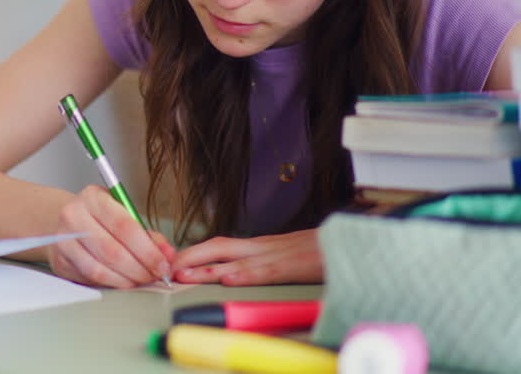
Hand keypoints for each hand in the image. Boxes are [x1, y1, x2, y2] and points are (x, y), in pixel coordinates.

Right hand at [48, 185, 175, 287]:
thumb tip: (168, 254)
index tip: (163, 263)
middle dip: (139, 268)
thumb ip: (146, 234)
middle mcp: (74, 216)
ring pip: (99, 268)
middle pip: (112, 250)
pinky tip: (124, 282)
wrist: (63, 222)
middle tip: (155, 275)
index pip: (124, 226)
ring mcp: (63, 240)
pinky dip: (111, 283)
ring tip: (141, 280)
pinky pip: (89, 278)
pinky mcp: (60, 261)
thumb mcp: (122, 214)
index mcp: (93, 197)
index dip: (147, 250)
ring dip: (126, 279)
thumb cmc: (98, 219)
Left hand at [171, 229, 322, 285]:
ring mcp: (277, 255)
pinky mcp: (294, 266)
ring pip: (235, 259)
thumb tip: (239, 272)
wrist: (354, 242)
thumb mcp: (289, 255)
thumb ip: (266, 262)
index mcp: (262, 245)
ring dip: (206, 267)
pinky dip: (245, 274)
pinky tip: (229, 278)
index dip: (195, 252)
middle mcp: (264, 246)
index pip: (221, 245)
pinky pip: (265, 270)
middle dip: (190, 256)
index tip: (173, 261)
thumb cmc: (323, 252)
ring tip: (183, 274)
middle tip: (166, 266)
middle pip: (219, 246)